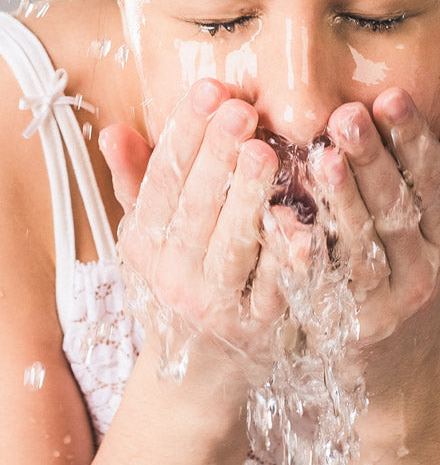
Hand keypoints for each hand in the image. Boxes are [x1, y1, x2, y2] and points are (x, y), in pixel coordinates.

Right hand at [99, 79, 299, 385]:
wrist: (200, 374)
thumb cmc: (181, 285)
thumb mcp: (152, 239)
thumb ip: (139, 183)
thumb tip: (113, 129)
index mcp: (146, 244)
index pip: (162, 181)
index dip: (185, 134)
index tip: (210, 90)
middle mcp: (174, 276)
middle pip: (195, 208)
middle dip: (217, 156)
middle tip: (241, 110)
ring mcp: (217, 306)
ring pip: (233, 246)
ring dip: (248, 198)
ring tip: (265, 151)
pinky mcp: (261, 329)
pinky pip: (276, 288)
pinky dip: (287, 257)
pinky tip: (301, 223)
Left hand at [309, 87, 439, 402]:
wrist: (397, 377)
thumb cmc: (413, 296)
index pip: (433, 187)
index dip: (414, 141)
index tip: (392, 97)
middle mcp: (421, 277)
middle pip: (397, 212)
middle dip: (373, 161)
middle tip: (347, 115)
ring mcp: (383, 307)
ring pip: (361, 249)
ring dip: (341, 201)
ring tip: (322, 157)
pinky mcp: (343, 331)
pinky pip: (319, 287)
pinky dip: (301, 254)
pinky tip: (282, 220)